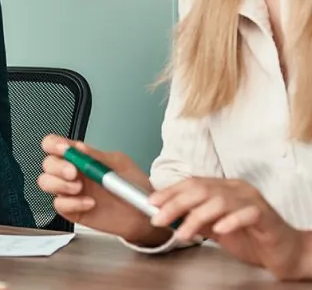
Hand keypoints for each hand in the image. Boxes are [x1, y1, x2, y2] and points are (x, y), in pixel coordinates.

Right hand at [37, 135, 169, 245]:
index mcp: (80, 158)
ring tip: (79, 187)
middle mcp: (72, 173)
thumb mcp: (119, 164)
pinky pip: (59, 205)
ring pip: (46, 183)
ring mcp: (70, 192)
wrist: (144, 213)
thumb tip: (78, 147)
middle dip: (57, 167)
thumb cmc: (133, 186)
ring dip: (59, 184)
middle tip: (74, 172)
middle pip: (48, 164)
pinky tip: (89, 202)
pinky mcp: (72, 210)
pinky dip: (72, 203)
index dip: (53, 145)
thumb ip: (97, 155)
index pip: (55, 145)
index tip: (63, 150)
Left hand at [150, 178, 311, 279]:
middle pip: (200, 189)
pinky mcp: (266, 216)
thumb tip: (167, 217)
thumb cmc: (248, 237)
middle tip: (159, 220)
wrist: (283, 251)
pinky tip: (219, 230)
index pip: (191, 183)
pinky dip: (231, 220)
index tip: (151, 203)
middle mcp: (237, 188)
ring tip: (183, 234)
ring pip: (220, 200)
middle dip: (175, 204)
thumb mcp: (213, 228)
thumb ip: (194, 220)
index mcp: (223, 187)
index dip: (169, 192)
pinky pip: (247, 214)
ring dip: (197, 217)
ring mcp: (252, 200)